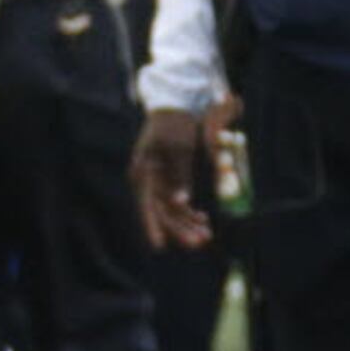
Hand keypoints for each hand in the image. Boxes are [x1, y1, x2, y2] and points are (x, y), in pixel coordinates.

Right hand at [129, 108, 213, 250]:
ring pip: (171, 210)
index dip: (154, 226)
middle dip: (180, 229)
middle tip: (200, 241)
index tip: (160, 245)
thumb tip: (180, 202)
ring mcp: (157, 183)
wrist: (174, 105)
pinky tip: (203, 220)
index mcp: (143, 173)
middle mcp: (147, 182)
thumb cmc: (174, 122)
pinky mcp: (168, 182)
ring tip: (206, 236)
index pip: (147, 205)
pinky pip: (177, 203)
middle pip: (161, 212)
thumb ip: (179, 174)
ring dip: (187, 223)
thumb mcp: (178, 146)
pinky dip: (189, 211)